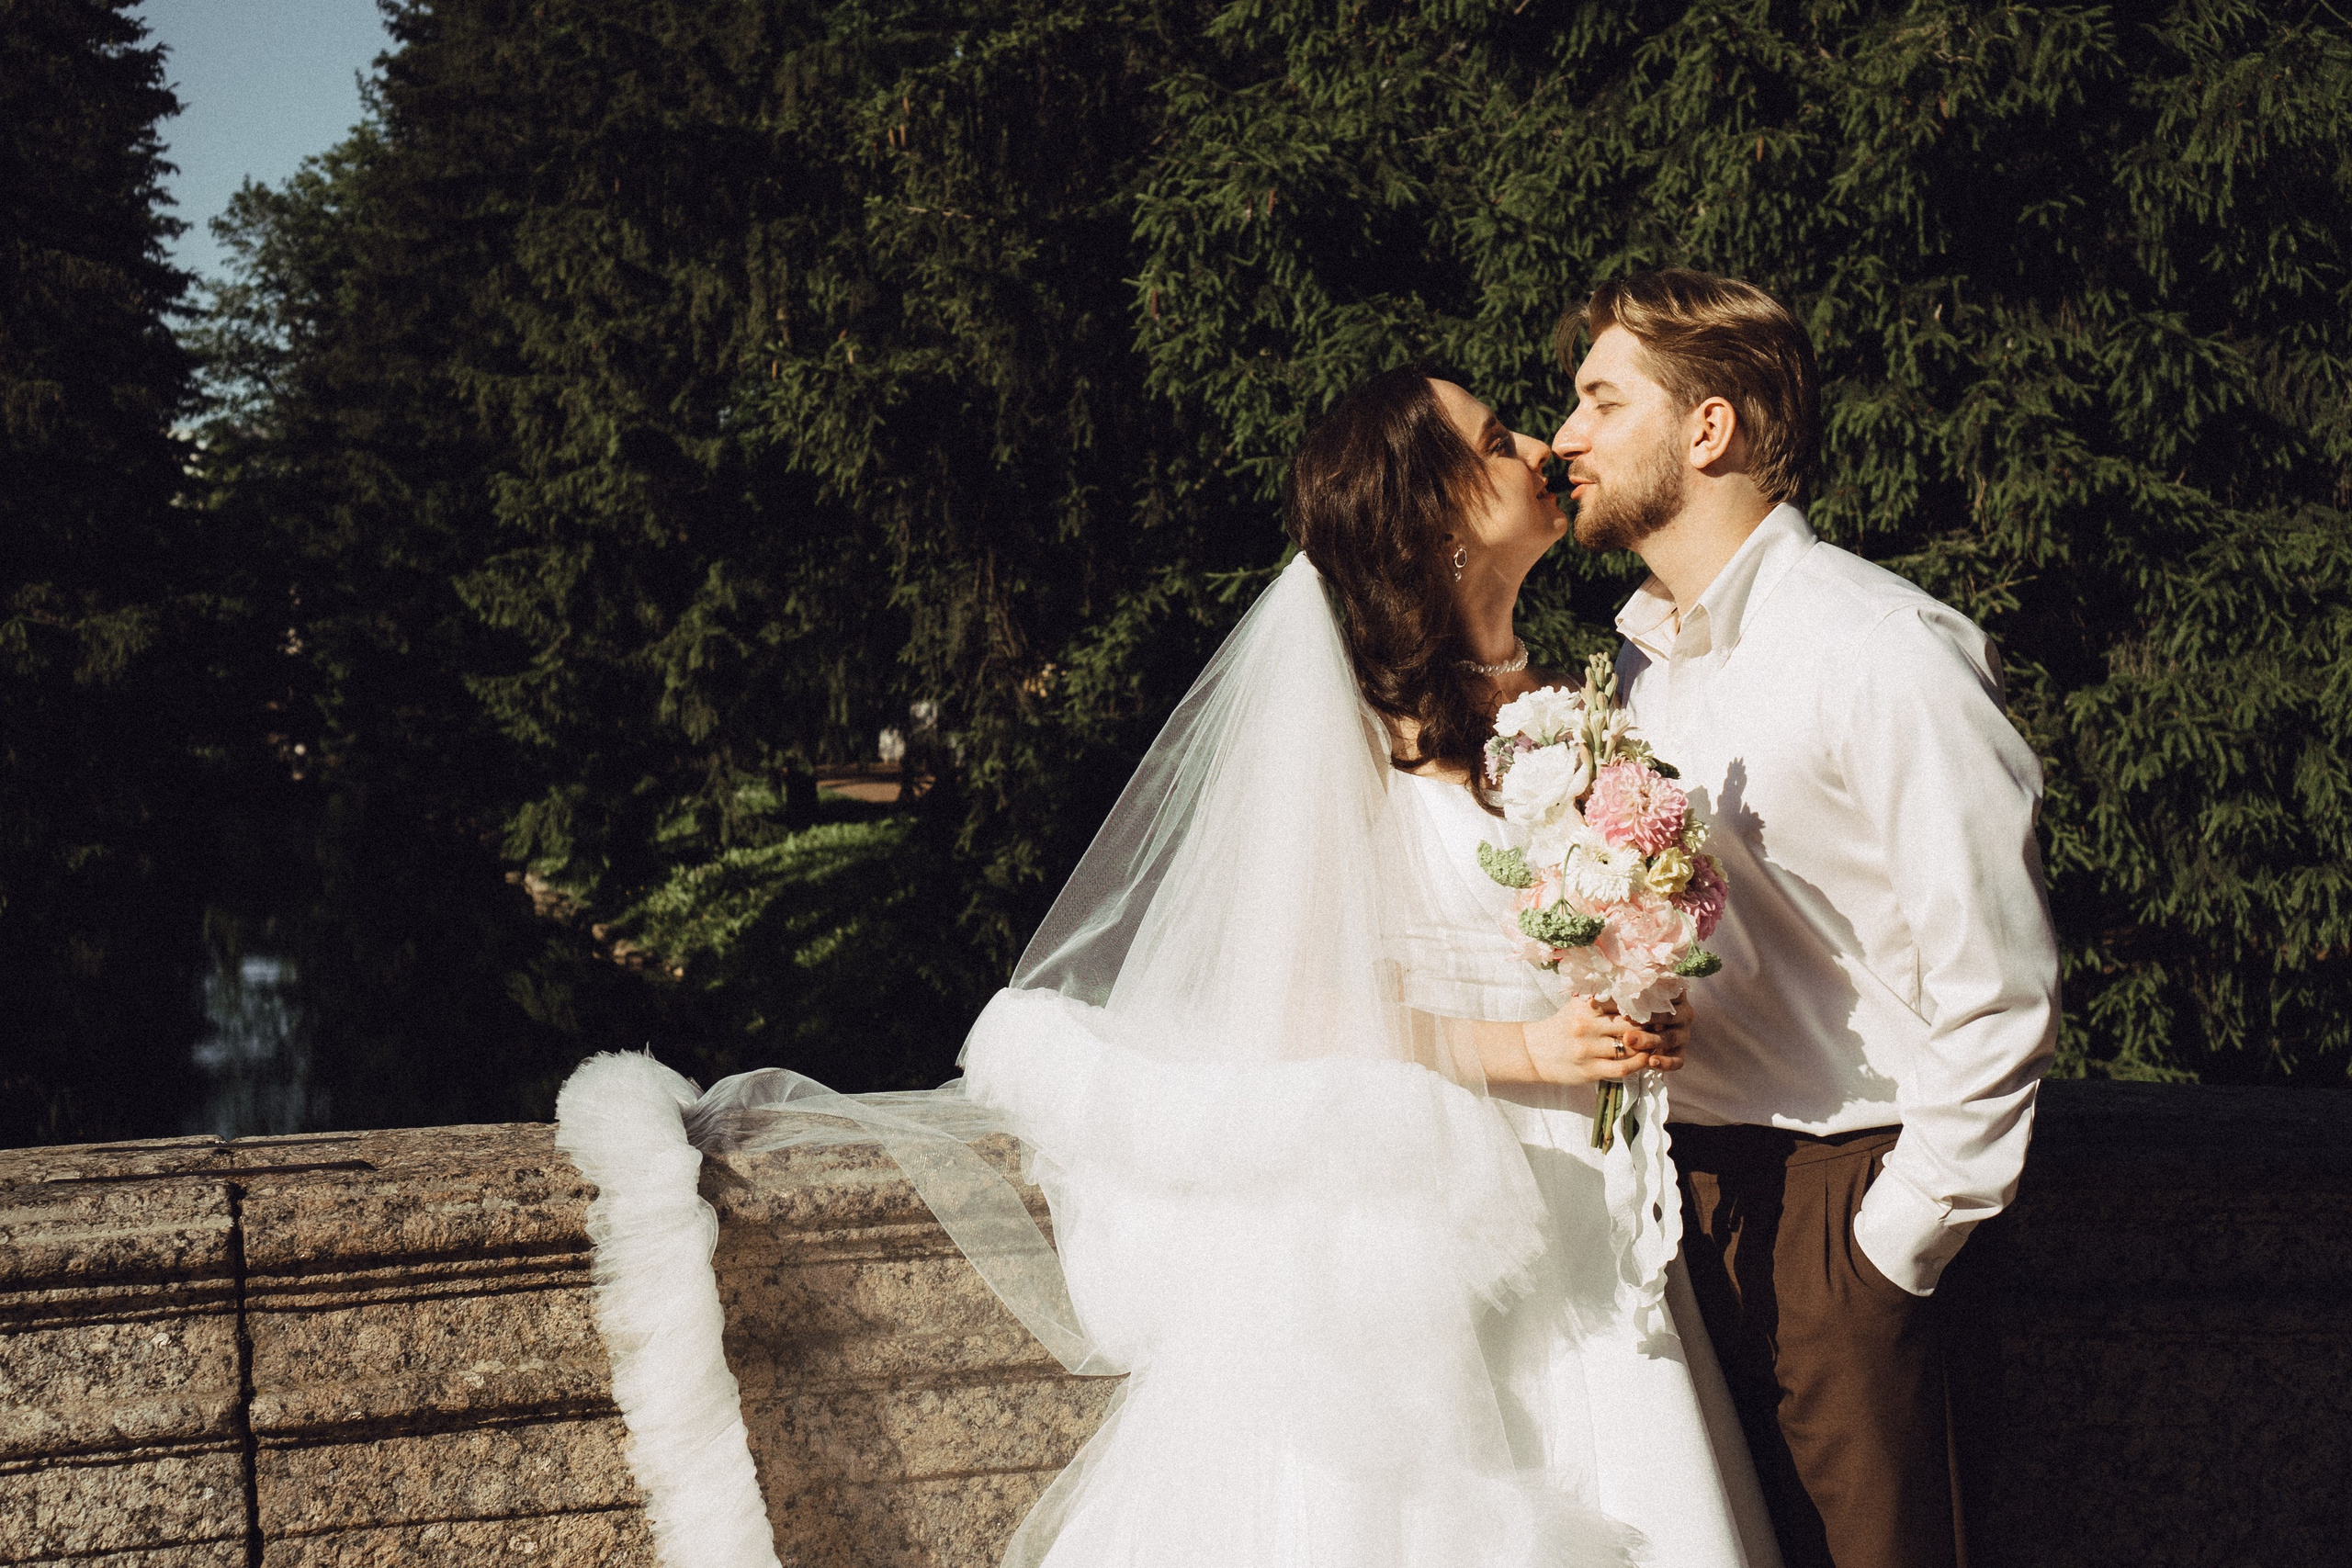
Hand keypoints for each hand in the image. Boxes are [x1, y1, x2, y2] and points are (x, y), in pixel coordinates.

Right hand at [1521, 993, 1691, 1086]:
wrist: (1534, 1052)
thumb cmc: (1562, 1026)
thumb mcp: (1577, 1005)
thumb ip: (1603, 997)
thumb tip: (1638, 987)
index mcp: (1585, 1005)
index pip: (1623, 1001)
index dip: (1645, 1004)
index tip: (1660, 1005)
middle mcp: (1585, 1025)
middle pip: (1630, 1023)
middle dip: (1651, 1025)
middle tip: (1667, 1024)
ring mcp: (1587, 1049)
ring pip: (1629, 1046)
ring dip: (1648, 1045)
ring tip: (1660, 1042)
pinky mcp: (1590, 1070)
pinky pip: (1623, 1067)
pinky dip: (1640, 1064)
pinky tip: (1647, 1060)